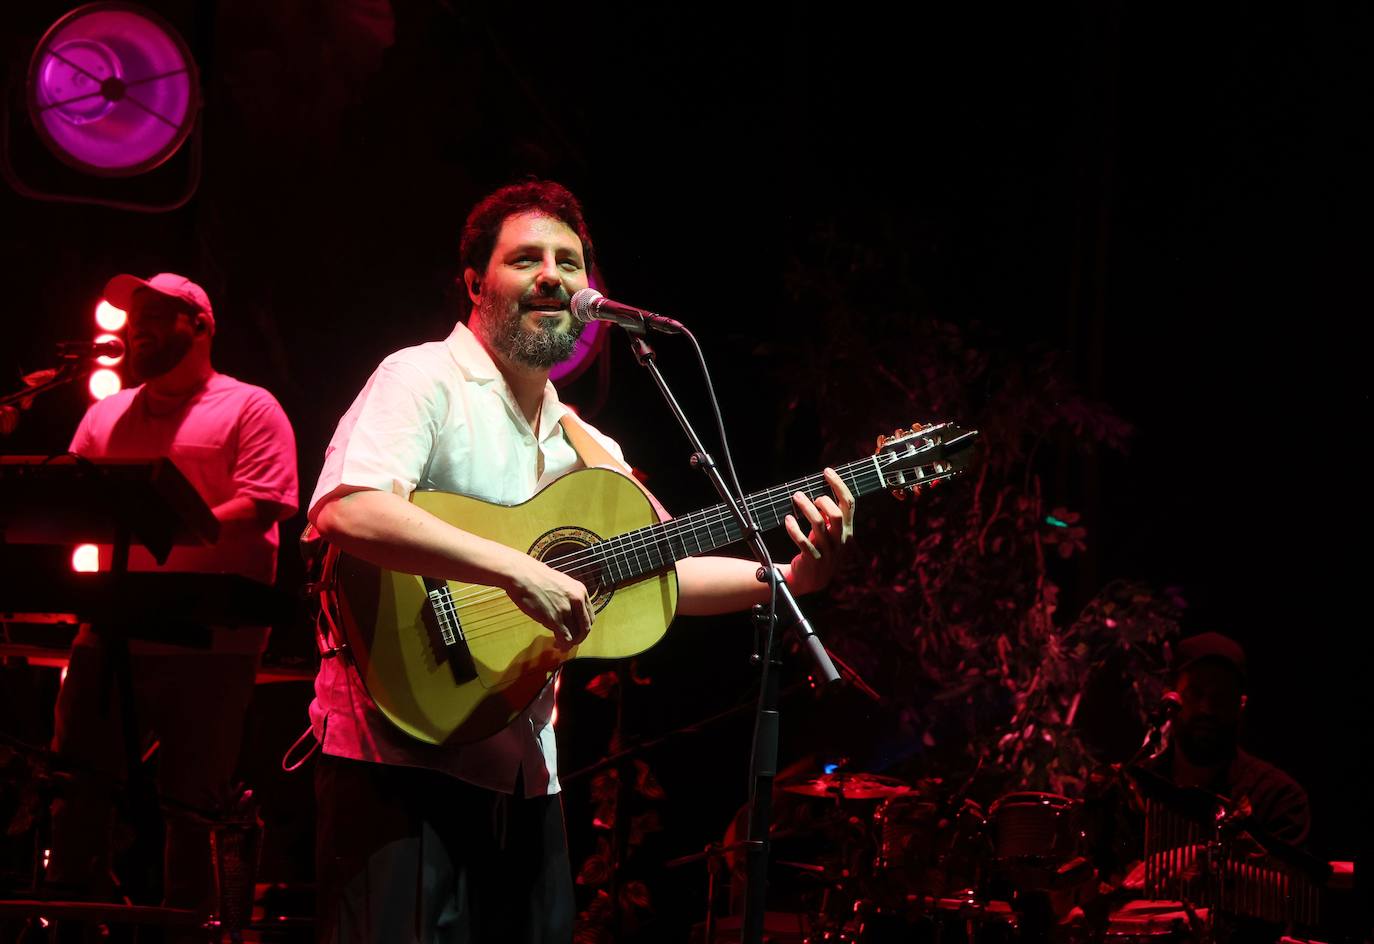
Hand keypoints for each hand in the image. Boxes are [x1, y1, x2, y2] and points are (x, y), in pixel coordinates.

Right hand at [503, 555, 592, 646]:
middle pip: (585, 628)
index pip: (589, 617)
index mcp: (581, 591)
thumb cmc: (537, 578)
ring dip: (569, 643)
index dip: (583, 628)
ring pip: (575, 635)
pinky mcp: (555, 619)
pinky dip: (563, 645)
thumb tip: (569, 614)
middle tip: (569, 643)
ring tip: (560, 645)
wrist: (523, 574)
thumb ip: (569, 599)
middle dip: (578, 638)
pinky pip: (565, 638)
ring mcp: (566, 610)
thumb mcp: (562, 585)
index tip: (575, 632)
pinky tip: (557, 645)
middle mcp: (578, 601)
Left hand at [784, 467, 854, 595]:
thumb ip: (829, 516)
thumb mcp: (830, 533)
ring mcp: (828, 551)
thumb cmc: (819, 549)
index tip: (827, 471)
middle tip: (807, 495)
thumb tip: (821, 494)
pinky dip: (794, 529)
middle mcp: (840, 540)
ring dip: (805, 508)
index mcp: (847, 531)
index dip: (839, 485)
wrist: (811, 580)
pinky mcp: (813, 560)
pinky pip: (803, 542)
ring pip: (818, 525)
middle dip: (822, 500)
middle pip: (835, 514)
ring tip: (796, 497)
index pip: (849, 504)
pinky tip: (788, 520)